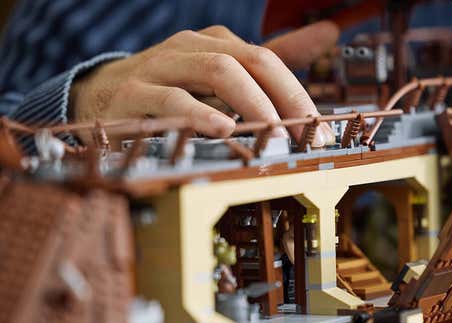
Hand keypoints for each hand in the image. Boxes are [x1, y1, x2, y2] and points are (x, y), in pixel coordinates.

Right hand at [70, 22, 338, 144]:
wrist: (99, 98)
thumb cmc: (170, 89)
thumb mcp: (221, 74)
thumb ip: (273, 60)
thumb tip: (328, 33)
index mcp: (215, 44)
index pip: (268, 60)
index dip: (298, 94)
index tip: (320, 132)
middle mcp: (191, 48)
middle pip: (248, 61)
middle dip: (284, 98)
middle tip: (305, 135)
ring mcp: (160, 67)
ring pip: (215, 71)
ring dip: (251, 103)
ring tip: (275, 132)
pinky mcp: (132, 94)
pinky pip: (169, 99)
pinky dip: (199, 114)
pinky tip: (222, 129)